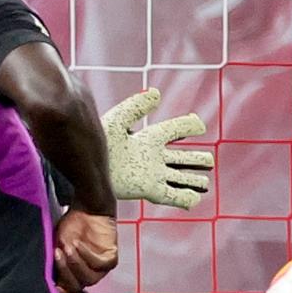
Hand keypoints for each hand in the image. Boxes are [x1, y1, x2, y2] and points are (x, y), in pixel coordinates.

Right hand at [53, 209, 118, 292]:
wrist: (87, 208)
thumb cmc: (70, 226)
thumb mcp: (56, 244)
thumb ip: (53, 262)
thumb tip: (50, 280)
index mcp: (72, 275)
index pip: (67, 292)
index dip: (60, 291)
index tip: (51, 282)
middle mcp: (86, 275)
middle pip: (77, 287)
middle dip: (65, 271)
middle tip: (57, 252)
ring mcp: (100, 269)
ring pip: (89, 278)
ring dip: (76, 263)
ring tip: (69, 246)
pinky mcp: (111, 259)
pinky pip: (99, 265)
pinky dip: (87, 255)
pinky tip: (79, 243)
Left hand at [102, 88, 215, 209]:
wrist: (82, 166)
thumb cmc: (96, 140)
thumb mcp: (118, 119)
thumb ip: (137, 107)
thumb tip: (157, 93)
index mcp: (146, 138)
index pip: (172, 130)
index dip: (187, 127)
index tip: (199, 125)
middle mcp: (151, 157)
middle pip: (179, 158)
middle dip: (194, 160)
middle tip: (209, 161)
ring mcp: (151, 175)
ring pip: (178, 178)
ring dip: (192, 180)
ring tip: (205, 182)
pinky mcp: (148, 190)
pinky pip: (171, 195)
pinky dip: (184, 197)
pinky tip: (195, 199)